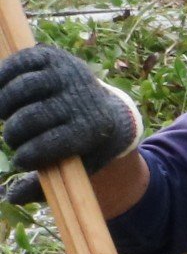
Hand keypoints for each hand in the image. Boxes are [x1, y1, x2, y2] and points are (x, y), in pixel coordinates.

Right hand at [0, 45, 143, 201]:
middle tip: (12, 138)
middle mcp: (81, 97)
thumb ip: (47, 185)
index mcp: (92, 129)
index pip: (52, 143)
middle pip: (31, 117)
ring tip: (3, 116)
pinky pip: (16, 63)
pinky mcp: (52, 55)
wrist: (108, 109)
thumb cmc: (85, 144)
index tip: (21, 161)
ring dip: (3, 106)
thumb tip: (12, 197)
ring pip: (20, 89)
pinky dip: (0, 77)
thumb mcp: (77, 167)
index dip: (29, 155)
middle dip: (14, 133)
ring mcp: (67, 73)